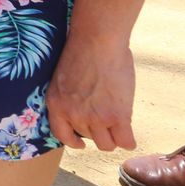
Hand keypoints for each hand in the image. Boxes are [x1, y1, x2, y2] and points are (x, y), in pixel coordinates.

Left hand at [46, 31, 136, 150]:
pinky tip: (129, 131)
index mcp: (56, 104)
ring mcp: (96, 118)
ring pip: (107, 144)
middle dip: (97, 130)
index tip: (81, 143)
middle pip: (89, 138)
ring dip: (113, 136)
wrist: (96, 40)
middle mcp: (73, 115)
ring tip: (118, 123)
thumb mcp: (63, 78)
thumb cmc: (82, 51)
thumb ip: (70, 97)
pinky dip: (129, 140)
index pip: (61, 135)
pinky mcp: (117, 117)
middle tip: (106, 116)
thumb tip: (83, 109)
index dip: (73, 141)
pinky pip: (125, 142)